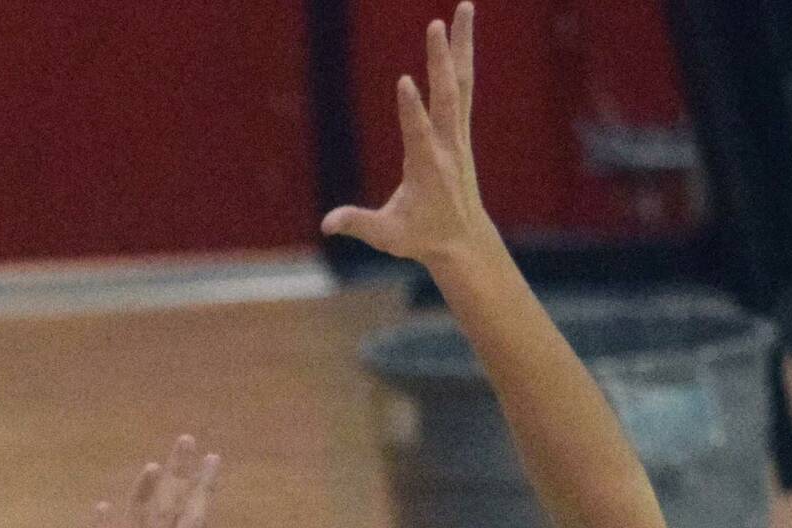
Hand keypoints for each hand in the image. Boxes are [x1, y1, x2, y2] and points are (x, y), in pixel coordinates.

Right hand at [321, 4, 490, 269]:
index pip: (419, 133)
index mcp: (428, 168)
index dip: (411, 109)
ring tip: (464, 8)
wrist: (464, 240)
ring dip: (462, 46)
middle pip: (448, 95)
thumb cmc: (421, 237)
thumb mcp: (387, 236)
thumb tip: (327, 224)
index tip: (405, 80)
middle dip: (441, 60)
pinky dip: (462, 61)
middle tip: (436, 24)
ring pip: (462, 83)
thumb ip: (358, 224)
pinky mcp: (461, 132)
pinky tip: (461, 37)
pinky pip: (463, 89)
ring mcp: (458, 136)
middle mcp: (448, 146)